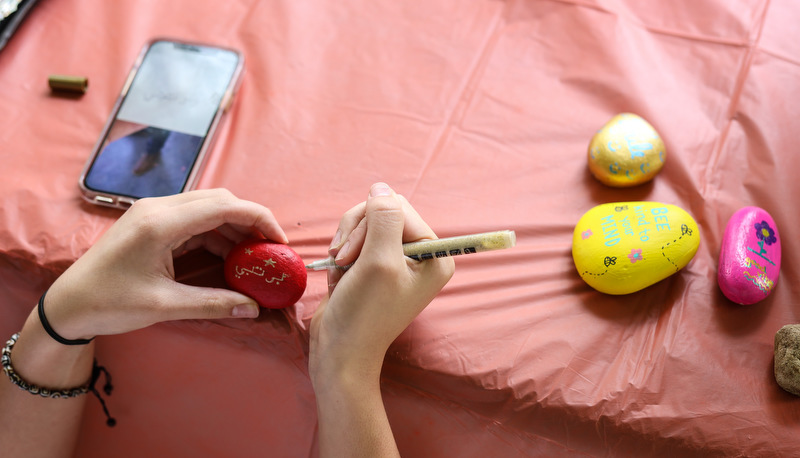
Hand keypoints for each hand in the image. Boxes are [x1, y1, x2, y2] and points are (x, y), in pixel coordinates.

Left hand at [43, 189, 287, 340]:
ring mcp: (153, 212)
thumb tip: (254, 308)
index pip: (224, 205)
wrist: (66, 304)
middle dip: (250, 221)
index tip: (279, 241)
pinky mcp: (152, 222)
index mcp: (161, 222)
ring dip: (234, 227)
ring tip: (253, 257)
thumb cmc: (109, 303)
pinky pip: (194, 218)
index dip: (258, 218)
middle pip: (219, 199)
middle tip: (270, 250)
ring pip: (208, 207)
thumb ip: (213, 304)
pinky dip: (217, 233)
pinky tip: (228, 255)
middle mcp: (158, 208)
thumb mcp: (164, 306)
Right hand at [309, 182, 453, 380]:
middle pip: (382, 212)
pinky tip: (340, 279)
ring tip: (341, 271)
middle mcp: (420, 255)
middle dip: (356, 233)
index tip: (354, 253)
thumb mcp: (378, 261)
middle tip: (344, 260)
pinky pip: (354, 242)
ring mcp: (396, 261)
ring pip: (364, 224)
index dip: (370, 223)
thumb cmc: (364, 312)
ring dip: (346, 245)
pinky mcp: (373, 266)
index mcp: (435, 255)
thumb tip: (381, 187)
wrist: (340, 351)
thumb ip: (383, 218)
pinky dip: (341, 257)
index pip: (399, 208)